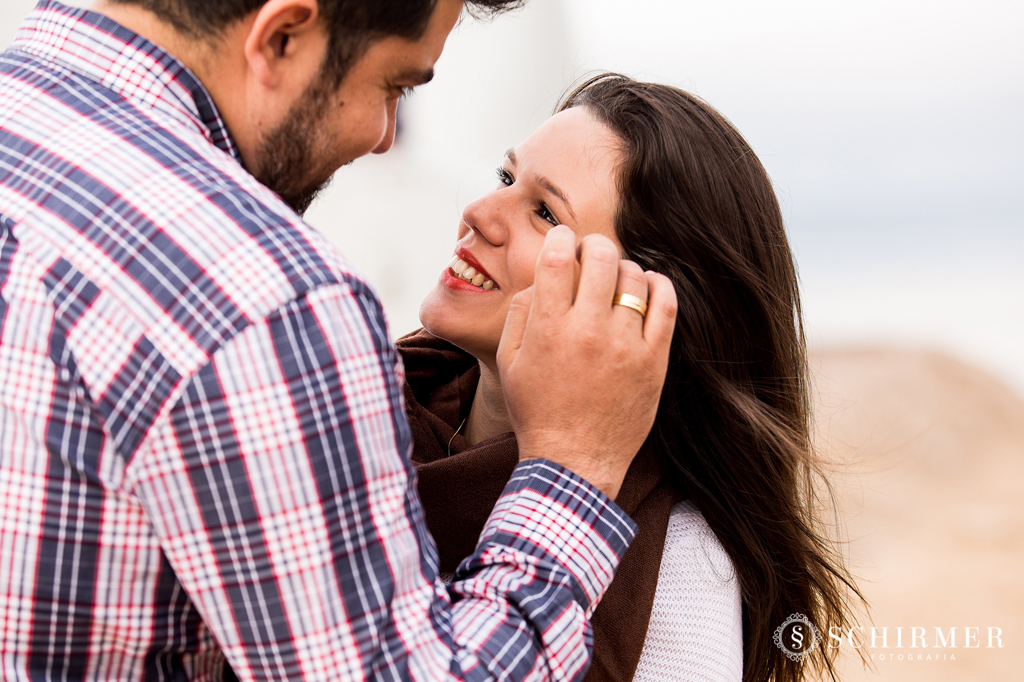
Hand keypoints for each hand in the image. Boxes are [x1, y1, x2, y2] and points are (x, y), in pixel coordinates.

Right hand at [497, 226, 676, 499]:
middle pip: (601, 256)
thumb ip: (521, 313)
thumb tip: (543, 278)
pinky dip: (658, 285)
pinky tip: (647, 286)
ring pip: (635, 276)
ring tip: (614, 279)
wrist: (574, 461)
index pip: (559, 258)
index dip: (561, 239)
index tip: (562, 242)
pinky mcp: (654, 361)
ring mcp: (626, 345)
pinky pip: (666, 305)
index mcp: (549, 329)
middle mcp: (589, 331)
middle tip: (589, 255)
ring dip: (622, 267)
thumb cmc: (536, 411)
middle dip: (593, 245)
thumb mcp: (509, 362)